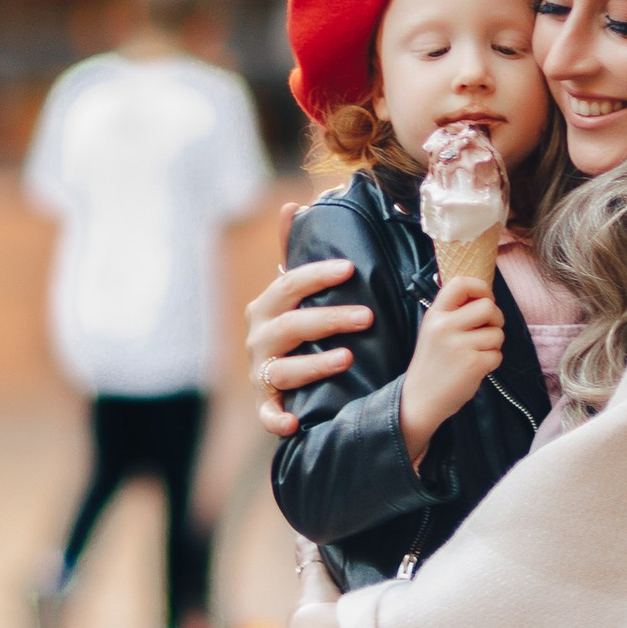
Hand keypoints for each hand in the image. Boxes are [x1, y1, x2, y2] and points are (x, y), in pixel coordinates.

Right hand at [247, 222, 373, 437]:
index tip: (350, 269)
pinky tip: (294, 422)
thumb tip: (293, 204)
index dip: (318, 275)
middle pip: (291, 325)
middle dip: (329, 319)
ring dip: (313, 365)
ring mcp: (260, 372)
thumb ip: (294, 250)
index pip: (289, 284)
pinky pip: (267, 414)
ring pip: (283, 369)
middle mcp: (259, 338)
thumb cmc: (295, 327)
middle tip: (368, 317)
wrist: (283, 382)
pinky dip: (276, 419)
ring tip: (347, 360)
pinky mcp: (266, 405)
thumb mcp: (293, 291)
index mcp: (266, 307)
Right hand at [398, 279, 505, 464]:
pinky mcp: (472, 364)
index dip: (481, 287)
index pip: (460, 283)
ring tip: (476, 353)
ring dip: (493, 345)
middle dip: (496, 318)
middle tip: (488, 330)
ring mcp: (458, 346)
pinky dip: (491, 362)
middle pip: (488, 306)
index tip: (485, 299)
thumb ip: (453, 313)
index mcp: (435, 314)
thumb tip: (484, 295)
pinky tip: (476, 368)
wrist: (419, 399)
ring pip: (497, 333)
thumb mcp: (433, 330)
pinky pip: (497, 355)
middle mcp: (445, 326)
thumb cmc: (432, 363)